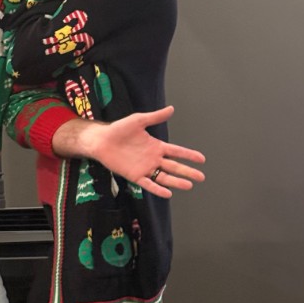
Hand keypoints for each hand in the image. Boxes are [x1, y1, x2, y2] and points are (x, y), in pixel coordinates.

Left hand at [52, 105, 205, 198]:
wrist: (101, 140)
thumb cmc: (118, 129)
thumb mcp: (138, 120)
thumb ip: (155, 117)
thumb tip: (171, 109)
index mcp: (156, 146)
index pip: (176, 151)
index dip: (189, 155)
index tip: (202, 159)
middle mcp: (153, 159)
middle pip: (174, 166)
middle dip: (188, 171)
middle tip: (201, 177)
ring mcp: (145, 168)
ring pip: (164, 177)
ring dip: (176, 181)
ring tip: (189, 185)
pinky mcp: (135, 176)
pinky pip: (148, 184)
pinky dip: (158, 189)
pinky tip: (168, 193)